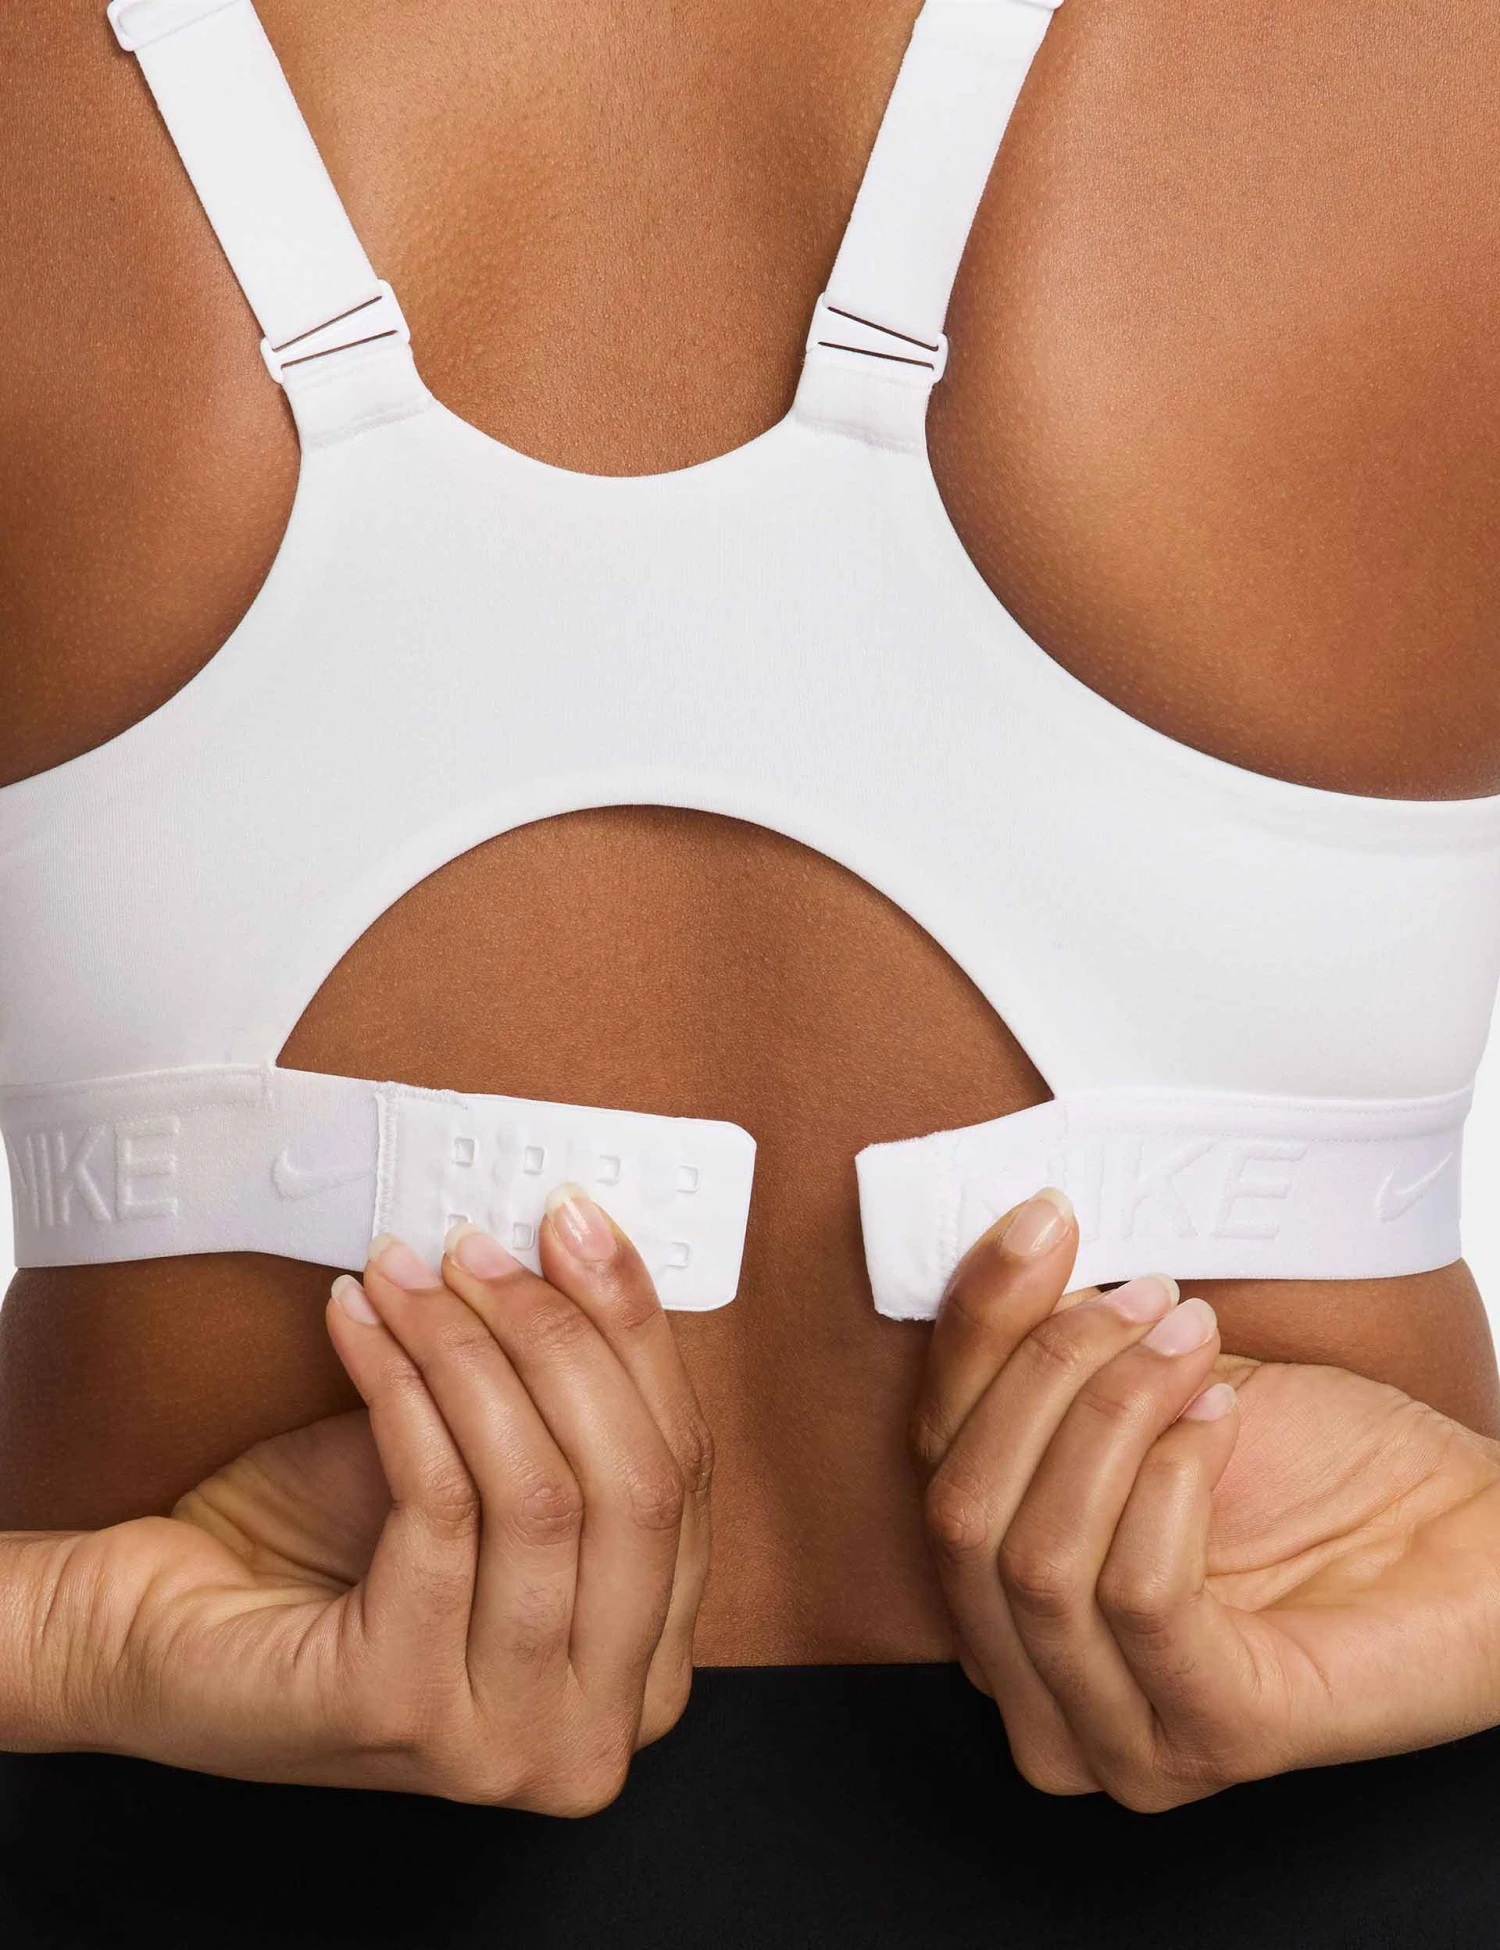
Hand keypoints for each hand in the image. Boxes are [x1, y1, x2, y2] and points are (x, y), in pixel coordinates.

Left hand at [26, 1185, 712, 1811]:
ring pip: (541, 1494)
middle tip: (481, 1245)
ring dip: (469, 1351)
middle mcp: (595, 1732)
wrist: (157, 1633)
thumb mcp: (481, 1463)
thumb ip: (559, 1397)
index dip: (635, 1333)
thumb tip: (588, 1244)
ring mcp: (505, 1740)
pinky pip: (440, 1506)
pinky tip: (363, 1325)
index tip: (577, 1224)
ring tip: (407, 1273)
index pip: (682, 1475)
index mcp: (645, 1673)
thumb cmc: (325, 1550)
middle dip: (560, 1335)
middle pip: (635, 1486)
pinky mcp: (402, 1709)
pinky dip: (404, 1390)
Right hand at [908, 1187, 1499, 1810]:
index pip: (932, 1465)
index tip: (1041, 1224)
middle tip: (1141, 1295)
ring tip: (1191, 1342)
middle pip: (962, 1514)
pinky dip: (1172, 1480)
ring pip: (1038, 1558)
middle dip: (1046, 1372)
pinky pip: (1139, 1594)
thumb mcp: (1151, 1391)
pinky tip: (1220, 1420)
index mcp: (1003, 1612)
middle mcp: (1038, 1697)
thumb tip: (1006, 1257)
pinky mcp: (1216, 1737)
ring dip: (1114, 1413)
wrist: (1473, 1536)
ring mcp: (1122, 1736)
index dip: (976, 1330)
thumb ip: (1055, 1356)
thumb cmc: (1319, 1472)